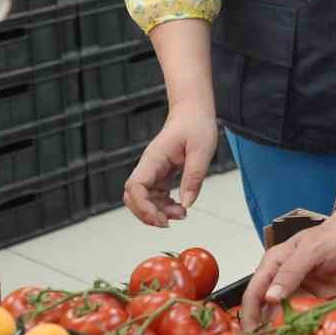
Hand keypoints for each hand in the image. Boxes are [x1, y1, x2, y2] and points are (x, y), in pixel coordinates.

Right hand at [122, 101, 217, 226]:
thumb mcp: (202, 150)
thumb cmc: (196, 125)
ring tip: (181, 214)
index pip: (135, 186)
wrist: (193, 112)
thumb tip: (187, 203)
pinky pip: (155, 195)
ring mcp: (153, 171)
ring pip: (144, 199)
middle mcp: (149, 166)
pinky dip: (164, 205)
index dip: (143, 206)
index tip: (160, 217)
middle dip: (147, 214)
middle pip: (133, 197)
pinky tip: (180, 207)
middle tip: (169, 222)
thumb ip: (194, 177)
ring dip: (158, 211)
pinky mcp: (160, 175)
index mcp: (154, 158)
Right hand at [241, 206, 335, 328]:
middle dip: (264, 329)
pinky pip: (304, 318)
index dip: (249, 315)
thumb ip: (290, 272)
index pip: (254, 293)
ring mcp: (297, 292)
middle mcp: (281, 281)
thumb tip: (270, 297)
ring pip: (283, 317)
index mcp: (274, 264)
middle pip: (265, 309)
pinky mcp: (313, 301)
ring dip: (283, 331)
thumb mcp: (311, 250)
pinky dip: (302, 329)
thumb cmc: (332, 236)